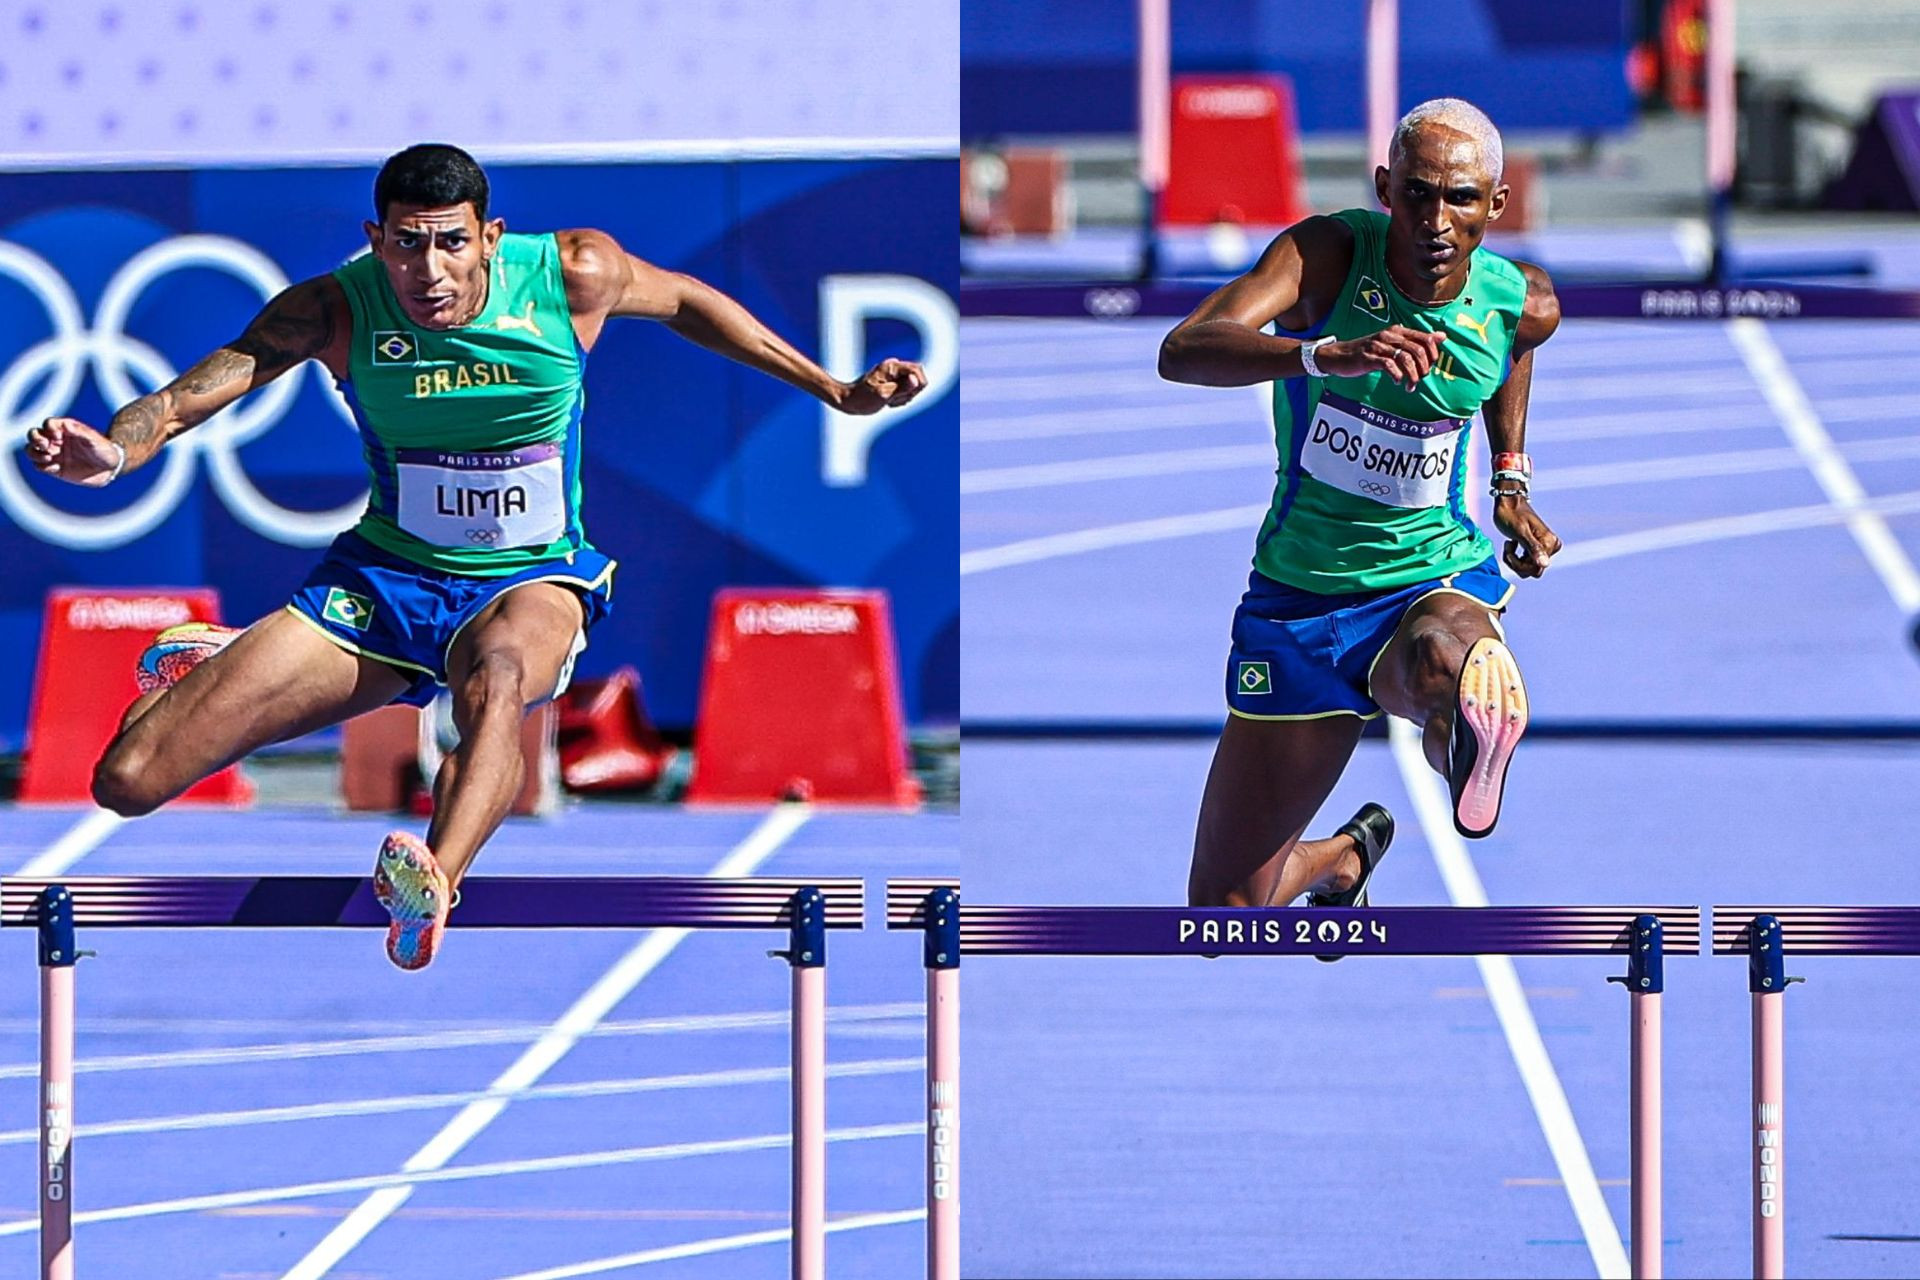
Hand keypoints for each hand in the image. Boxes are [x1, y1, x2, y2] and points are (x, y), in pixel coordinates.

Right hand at [24, 417, 122, 486]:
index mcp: (65, 430)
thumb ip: (80, 432)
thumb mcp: (95, 440)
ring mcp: (54, 454)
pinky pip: (39, 466)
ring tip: (48, 458)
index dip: (49, 428)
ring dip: (34, 453)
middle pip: (34, 434)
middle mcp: (56, 441)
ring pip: (32, 450)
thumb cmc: (105, 450)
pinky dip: (42, 466)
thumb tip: (65, 424)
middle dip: (35, 438)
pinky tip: (56, 468)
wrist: (111, 469)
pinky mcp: (55, 468)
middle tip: (46, 446)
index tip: (59, 436)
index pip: (48, 424)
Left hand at [836, 358, 927, 414]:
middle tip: (895, 400)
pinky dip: (901, 398)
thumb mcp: (882, 395)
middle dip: (911, 392)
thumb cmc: (862, 399)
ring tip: (890, 402)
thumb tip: (916, 380)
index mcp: (892, 366)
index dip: (917, 385)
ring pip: (913, 385)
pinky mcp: (893, 382)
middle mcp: (894, 367)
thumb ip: (901, 387)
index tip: (905, 396)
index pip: (917, 370)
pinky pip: (907, 390)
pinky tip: (889, 402)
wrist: (848, 401)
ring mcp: (894, 374)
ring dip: (905, 396)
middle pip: (917, 377)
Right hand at [1314, 326, 1445, 391]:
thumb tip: (1442, 337)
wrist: (1338, 355)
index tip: (1430, 367)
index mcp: (1398, 331)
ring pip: (1405, 359)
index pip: (1425, 338)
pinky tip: (1397, 382)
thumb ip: (1416, 340)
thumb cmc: (1368, 351)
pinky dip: (1397, 376)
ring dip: (1412, 376)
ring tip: (1410, 386)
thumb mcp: (1392, 343)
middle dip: (1423, 368)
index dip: (1433, 354)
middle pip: (1418, 350)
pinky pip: (1389, 365)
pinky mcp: (1368, 358)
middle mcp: (1389, 336)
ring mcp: (1378, 346)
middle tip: (1420, 379)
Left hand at [1493, 494, 1560, 576]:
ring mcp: (1545, 548)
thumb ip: (1533, 548)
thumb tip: (1545, 564)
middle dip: (1516, 563)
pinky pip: (1526, 564)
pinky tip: (1511, 544)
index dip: (1518, 564)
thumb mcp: (1520, 532)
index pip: (1536, 569)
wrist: (1508, 502)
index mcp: (1549, 543)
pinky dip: (1514, 558)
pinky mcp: (1537, 549)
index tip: (1509, 548)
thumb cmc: (1511, 515)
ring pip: (1528, 569)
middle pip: (1532, 571)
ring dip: (1514, 560)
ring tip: (1509, 544)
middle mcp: (1551, 547)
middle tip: (1508, 545)